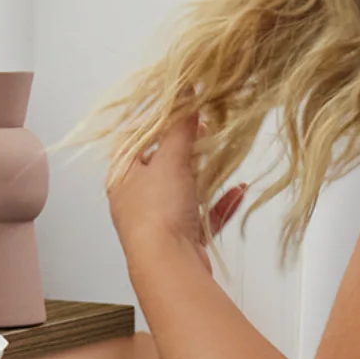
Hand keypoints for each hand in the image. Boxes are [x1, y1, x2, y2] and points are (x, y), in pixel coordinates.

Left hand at [105, 108, 244, 268]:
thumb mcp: (169, 159)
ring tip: (223, 152)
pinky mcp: (182, 238)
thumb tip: (184, 91)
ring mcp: (159, 220)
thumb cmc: (157, 214)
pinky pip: (203, 214)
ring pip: (183, 189)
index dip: (158, 120)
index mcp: (122, 177)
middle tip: (208, 126)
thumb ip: (179, 126)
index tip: (181, 104)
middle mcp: (136, 199)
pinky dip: (219, 202)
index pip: (136, 139)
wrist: (169, 267)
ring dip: (205, 172)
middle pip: (162, 164)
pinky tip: (237, 190)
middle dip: (187, 146)